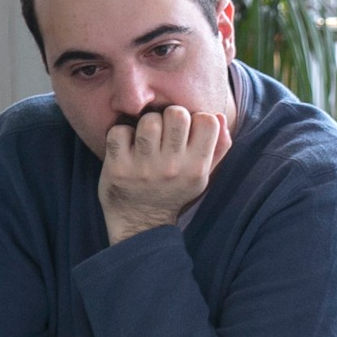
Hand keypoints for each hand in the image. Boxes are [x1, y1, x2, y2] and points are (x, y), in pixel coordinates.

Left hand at [97, 106, 227, 243]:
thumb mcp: (202, 175)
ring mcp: (144, 168)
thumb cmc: (173, 191)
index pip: (208, 121)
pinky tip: (126, 146)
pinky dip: (120, 134)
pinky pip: (119, 131)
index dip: (196, 118)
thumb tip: (218, 115)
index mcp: (196, 168)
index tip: (188, 130)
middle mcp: (172, 167)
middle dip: (170, 116)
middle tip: (164, 131)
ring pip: (149, 120)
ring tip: (145, 138)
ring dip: (145, 124)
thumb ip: (218, 147)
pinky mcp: (117, 168)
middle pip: (177, 114)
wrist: (140, 223)